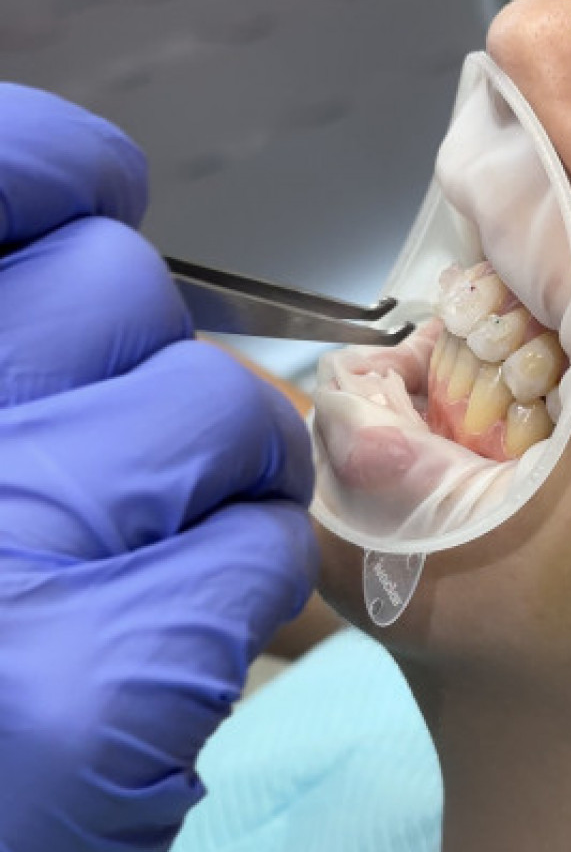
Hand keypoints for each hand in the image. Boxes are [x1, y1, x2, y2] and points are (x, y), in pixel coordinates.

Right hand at [0, 85, 318, 851]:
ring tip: (149, 568)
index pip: (0, 182)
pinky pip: (263, 544)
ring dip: (222, 484)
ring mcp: (2, 554)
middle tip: (121, 471)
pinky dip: (245, 586)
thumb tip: (106, 235)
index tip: (99, 195)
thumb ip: (12, 374)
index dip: (58, 172)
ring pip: (223, 411)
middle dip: (153, 369)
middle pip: (124, 290)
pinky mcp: (101, 679)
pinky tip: (167, 648)